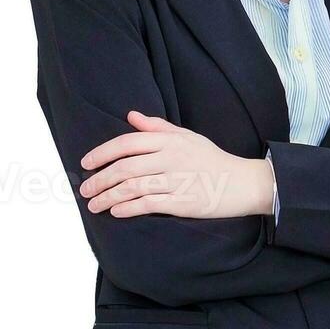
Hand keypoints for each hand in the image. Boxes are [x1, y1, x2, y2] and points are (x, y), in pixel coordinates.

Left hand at [77, 110, 273, 218]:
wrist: (244, 183)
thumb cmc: (213, 159)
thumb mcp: (188, 137)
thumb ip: (158, 127)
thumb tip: (131, 116)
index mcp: (171, 140)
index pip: (127, 143)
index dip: (102, 152)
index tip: (86, 162)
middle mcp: (173, 158)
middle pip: (125, 168)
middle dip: (99, 179)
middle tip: (85, 189)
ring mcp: (178, 180)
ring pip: (132, 188)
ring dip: (108, 197)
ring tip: (94, 205)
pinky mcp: (184, 202)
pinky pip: (149, 204)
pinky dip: (128, 208)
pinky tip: (116, 212)